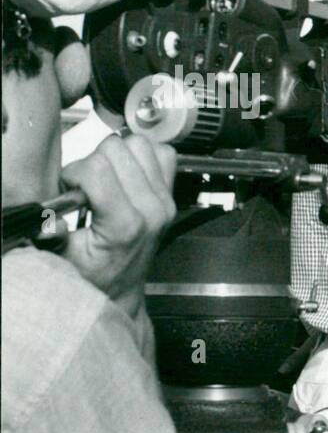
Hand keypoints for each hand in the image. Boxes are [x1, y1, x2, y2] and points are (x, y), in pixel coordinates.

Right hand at [60, 134, 176, 313]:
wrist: (122, 287)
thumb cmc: (96, 275)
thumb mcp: (66, 258)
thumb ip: (54, 236)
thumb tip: (49, 221)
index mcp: (126, 224)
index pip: (97, 167)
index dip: (75, 172)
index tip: (70, 190)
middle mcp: (153, 208)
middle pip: (119, 148)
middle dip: (95, 161)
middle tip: (87, 185)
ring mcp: (166, 200)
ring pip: (141, 145)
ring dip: (119, 155)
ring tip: (106, 178)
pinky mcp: (171, 195)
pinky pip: (163, 154)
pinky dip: (143, 156)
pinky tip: (127, 173)